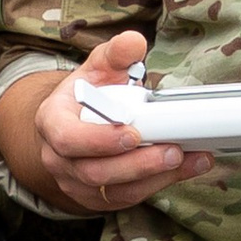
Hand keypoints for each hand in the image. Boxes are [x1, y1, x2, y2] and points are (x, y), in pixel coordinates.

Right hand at [18, 30, 214, 218]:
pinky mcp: (99, 198)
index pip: (68, 138)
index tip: (133, 133)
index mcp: (52, 122)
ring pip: (115, 191)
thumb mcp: (99, 67)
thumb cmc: (89, 95)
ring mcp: (76, 182)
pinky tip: (187, 167)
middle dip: (138, 164)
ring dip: (155, 177)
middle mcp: (59, 158)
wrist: (78, 121)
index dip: (99, 140)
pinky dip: (161, 184)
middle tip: (173, 151)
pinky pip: (129, 198)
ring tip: (188, 158)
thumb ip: (116, 53)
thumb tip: (133, 42)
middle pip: (94, 172)